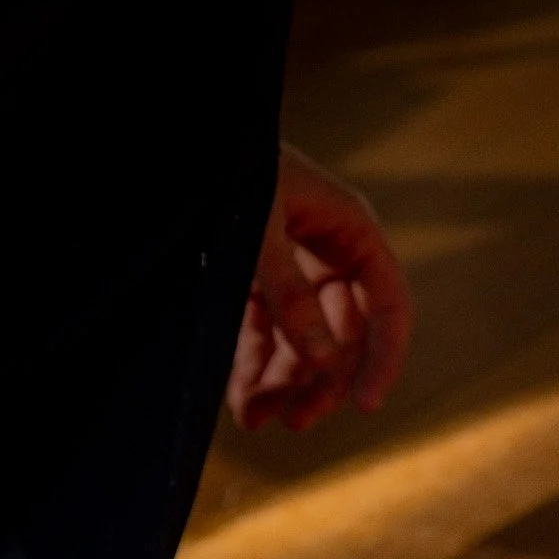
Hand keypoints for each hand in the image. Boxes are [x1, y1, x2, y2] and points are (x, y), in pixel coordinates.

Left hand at [228, 143, 412, 430]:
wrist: (170, 136)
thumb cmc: (223, 164)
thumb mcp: (257, 225)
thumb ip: (289, 292)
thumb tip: (322, 359)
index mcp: (350, 230)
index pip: (388, 306)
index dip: (383, 358)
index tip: (365, 405)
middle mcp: (327, 250)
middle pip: (342, 334)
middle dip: (319, 380)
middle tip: (296, 422)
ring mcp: (289, 264)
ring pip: (300, 339)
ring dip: (282, 381)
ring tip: (257, 420)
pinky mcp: (250, 274)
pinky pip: (260, 329)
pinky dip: (252, 363)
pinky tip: (242, 397)